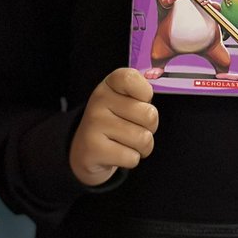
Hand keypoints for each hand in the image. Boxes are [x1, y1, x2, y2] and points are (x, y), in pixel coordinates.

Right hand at [69, 68, 157, 186]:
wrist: (86, 150)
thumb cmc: (116, 122)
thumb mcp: (127, 100)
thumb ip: (142, 93)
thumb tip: (151, 97)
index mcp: (110, 84)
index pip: (131, 78)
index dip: (145, 93)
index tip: (139, 101)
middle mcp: (99, 100)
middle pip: (149, 115)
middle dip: (150, 128)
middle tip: (134, 128)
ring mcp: (94, 123)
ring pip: (143, 139)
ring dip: (142, 147)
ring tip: (126, 143)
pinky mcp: (93, 149)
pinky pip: (132, 158)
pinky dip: (131, 159)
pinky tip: (117, 154)